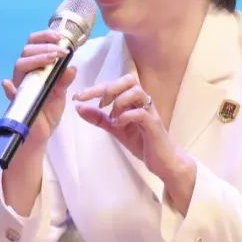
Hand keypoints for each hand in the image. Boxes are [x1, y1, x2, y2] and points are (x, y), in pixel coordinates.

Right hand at [1, 29, 77, 154]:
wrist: (40, 135)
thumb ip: (65, 81)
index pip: (35, 45)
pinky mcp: (16, 102)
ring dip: (36, 59)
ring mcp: (19, 87)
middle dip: (44, 47)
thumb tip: (72, 67)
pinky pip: (9, 92)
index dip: (45, 37)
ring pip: (20, 65)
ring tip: (51, 59)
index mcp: (36, 68)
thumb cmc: (48, 112)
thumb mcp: (61, 95)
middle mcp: (25, 74)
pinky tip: (9, 85)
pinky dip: (8, 88)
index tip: (60, 37)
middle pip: (27, 51)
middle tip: (60, 52)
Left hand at [72, 74, 189, 183]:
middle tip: (99, 103)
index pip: (114, 85)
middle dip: (109, 88)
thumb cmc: (142, 142)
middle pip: (129, 80)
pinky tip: (118, 125)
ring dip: (119, 101)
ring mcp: (150, 112)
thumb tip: (79, 108)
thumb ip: (99, 118)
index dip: (95, 88)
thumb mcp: (115, 128)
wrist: (162, 161)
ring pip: (137, 92)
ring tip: (112, 116)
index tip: (78, 97)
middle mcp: (143, 102)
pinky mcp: (154, 125)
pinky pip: (141, 113)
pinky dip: (126, 116)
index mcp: (133, 100)